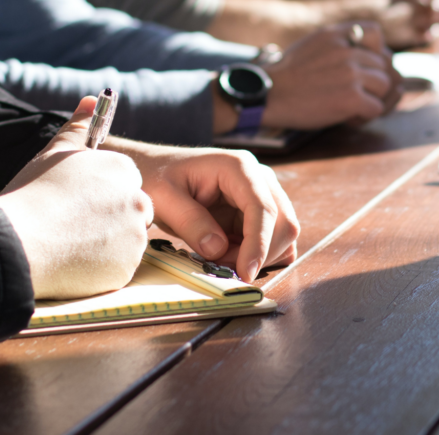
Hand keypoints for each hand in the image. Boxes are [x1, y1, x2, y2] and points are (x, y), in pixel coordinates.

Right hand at [0, 97, 153, 299]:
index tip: (79, 203)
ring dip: (107, 243)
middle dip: (110, 219)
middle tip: (74, 225)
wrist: (20, 241)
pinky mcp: (127, 268)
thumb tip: (91, 99)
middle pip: (132, 211)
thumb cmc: (35, 193)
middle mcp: (137, 200)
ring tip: (70, 242)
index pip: (125, 182)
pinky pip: (119, 267)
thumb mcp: (56, 152)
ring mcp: (135, 236)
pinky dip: (102, 267)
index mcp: (122, 170)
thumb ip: (79, 126)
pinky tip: (74, 261)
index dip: (101, 194)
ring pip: (127, 240)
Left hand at [109, 140, 299, 281]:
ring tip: (220, 258)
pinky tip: (230, 256)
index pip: (263, 208)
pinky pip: (274, 240)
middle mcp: (258, 177)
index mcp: (238, 167)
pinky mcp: (257, 212)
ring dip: (258, 256)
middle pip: (283, 222)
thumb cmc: (157, 177)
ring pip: (282, 234)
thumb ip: (190, 222)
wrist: (155, 170)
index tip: (245, 272)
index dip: (258, 243)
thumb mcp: (164, 198)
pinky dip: (258, 256)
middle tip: (222, 267)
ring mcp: (261, 194)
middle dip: (258, 253)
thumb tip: (218, 249)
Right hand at [261, 21, 403, 129]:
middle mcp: (347, 50)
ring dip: (371, 99)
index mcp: (336, 34)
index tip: (361, 64)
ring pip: (384, 87)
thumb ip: (339, 44)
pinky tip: (346, 117)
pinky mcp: (351, 98)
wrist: (267, 95)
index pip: (375, 33)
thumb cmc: (287, 75)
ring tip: (350, 106)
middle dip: (373, 82)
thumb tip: (372, 56)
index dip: (374, 50)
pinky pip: (376, 108)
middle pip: (383, 65)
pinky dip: (364, 116)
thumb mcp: (312, 44)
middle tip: (353, 94)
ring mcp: (351, 73)